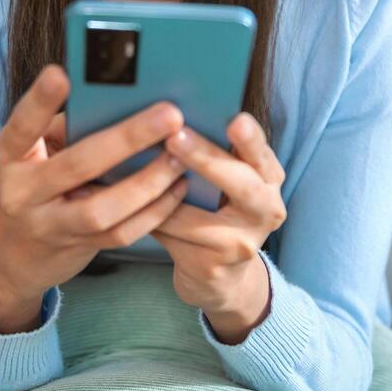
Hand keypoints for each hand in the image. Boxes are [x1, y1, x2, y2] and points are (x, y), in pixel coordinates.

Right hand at [0, 63, 190, 332]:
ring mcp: (49, 225)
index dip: (38, 101)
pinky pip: (120, 233)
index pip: (21, 127)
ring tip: (179, 157)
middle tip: (168, 115)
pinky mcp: (78, 248)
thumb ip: (63, 131)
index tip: (60, 74)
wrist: (9, 256)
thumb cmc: (29, 186)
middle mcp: (23, 193)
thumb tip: (117, 101)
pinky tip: (177, 188)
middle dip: (127, 138)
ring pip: (102, 209)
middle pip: (77, 165)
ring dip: (148, 183)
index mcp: (9, 158)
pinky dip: (154, 212)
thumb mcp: (30, 155)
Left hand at [151, 111, 286, 343]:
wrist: (220, 274)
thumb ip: (217, 154)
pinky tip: (122, 203)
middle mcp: (266, 210)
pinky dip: (147, 217)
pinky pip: (173, 237)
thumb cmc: (216, 211)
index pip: (263, 154)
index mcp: (269, 179)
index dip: (251, 139)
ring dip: (161, 192)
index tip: (235, 120)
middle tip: (176, 137)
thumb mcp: (229, 182)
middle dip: (206, 159)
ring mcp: (241, 243)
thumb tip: (168, 117)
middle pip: (241, 184)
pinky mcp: (212, 266)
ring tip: (130, 168)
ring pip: (196, 216)